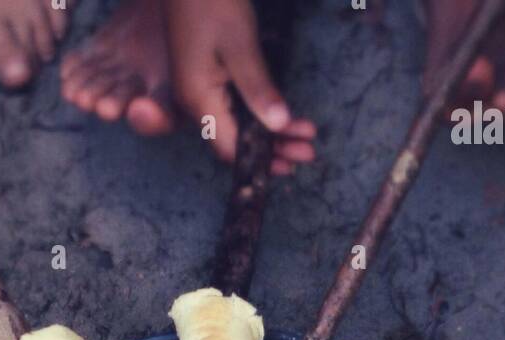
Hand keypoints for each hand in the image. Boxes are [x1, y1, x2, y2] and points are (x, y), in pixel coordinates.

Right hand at [166, 0, 315, 175]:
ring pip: (237, 125)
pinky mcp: (206, 77)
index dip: (262, 159)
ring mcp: (199, 90)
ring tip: (303, 136)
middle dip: (274, 149)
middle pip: (235, 141)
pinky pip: (234, 107)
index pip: (230, 148)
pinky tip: (279, 115)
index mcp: (199, 100)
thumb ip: (258, 88)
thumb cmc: (211, 1)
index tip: (294, 160)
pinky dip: (260, 114)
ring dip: (271, 133)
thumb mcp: (240, 44)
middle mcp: (195, 102)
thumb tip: (279, 125)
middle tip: (308, 152)